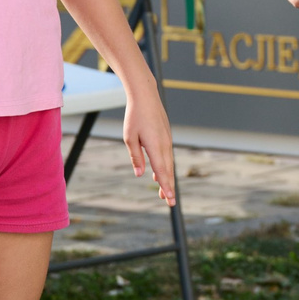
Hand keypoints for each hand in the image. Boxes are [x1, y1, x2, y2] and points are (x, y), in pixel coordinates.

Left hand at [121, 88, 176, 206]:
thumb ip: (135, 157)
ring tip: (164, 193)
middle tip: (169, 203)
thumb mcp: (129, 137)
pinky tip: (160, 174)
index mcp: (155, 146)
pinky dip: (165, 167)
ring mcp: (167, 141)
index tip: (168, 198)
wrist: (145, 96)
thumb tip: (139, 174)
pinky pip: (167, 156)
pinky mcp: (166, 137)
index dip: (166, 186)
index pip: (162, 170)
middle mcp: (164, 145)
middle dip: (168, 187)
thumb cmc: (134, 116)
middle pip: (168, 170)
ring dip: (167, 179)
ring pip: (168, 164)